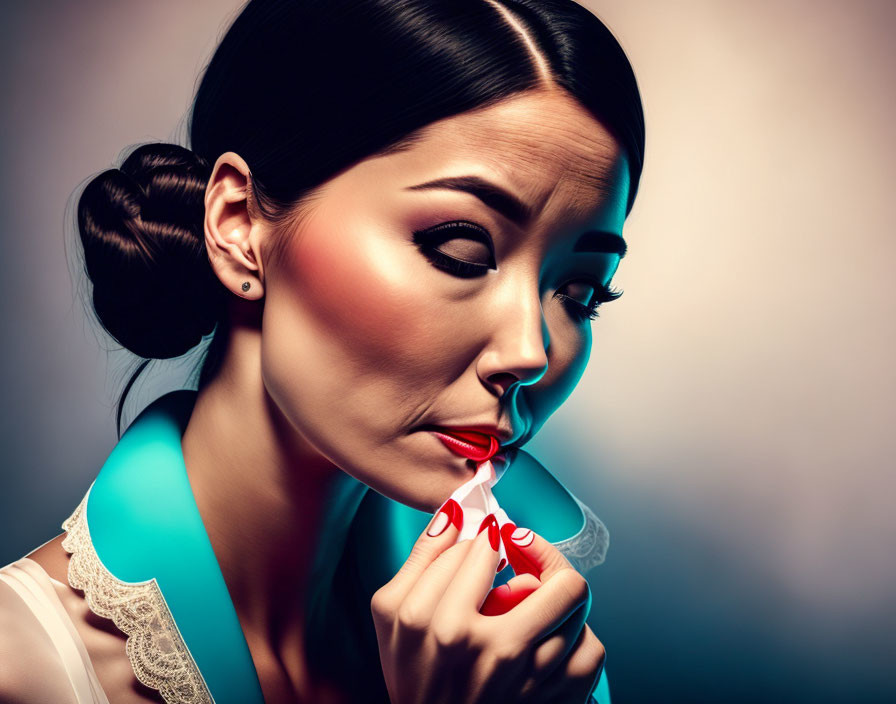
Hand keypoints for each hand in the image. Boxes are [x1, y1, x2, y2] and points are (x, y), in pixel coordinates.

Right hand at [370, 500, 604, 702]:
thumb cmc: (413, 677)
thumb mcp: (391, 615)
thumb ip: (421, 558)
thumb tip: (456, 512)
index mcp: (442, 623)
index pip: (485, 547)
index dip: (487, 539)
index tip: (488, 544)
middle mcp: (490, 649)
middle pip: (556, 578)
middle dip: (543, 558)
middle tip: (526, 557)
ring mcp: (527, 678)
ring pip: (575, 607)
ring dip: (555, 596)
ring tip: (533, 601)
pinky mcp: (554, 701)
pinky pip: (591, 649)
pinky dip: (576, 637)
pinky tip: (549, 638)